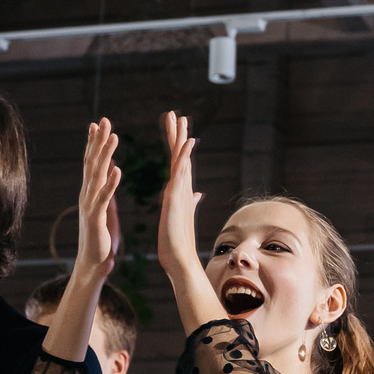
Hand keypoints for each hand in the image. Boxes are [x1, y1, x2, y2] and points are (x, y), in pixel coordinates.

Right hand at [71, 118, 121, 286]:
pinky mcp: (96, 218)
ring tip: (113, 136)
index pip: (91, 162)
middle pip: (92, 162)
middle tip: (104, 120)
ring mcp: (90, 205)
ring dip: (105, 154)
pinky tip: (118, 170)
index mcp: (90, 192)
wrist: (93, 263)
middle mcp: (87, 194)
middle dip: (98, 140)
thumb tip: (111, 170)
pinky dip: (111, 183)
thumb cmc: (101, 238)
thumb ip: (107, 189)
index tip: (97, 123)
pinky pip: (104, 197)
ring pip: (97, 175)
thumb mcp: (105, 209)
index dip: (94, 142)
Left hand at [157, 111, 201, 281]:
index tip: (176, 126)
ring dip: (181, 138)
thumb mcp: (181, 216)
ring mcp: (181, 191)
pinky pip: (181, 172)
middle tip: (176, 114)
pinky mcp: (177, 197)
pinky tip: (186, 143)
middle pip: (181, 155)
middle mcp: (182, 188)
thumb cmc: (177, 242)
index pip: (178, 161)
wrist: (180, 259)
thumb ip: (190, 202)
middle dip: (178, 134)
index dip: (177, 143)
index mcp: (179, 191)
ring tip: (179, 119)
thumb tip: (197, 193)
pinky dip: (184, 156)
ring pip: (182, 159)